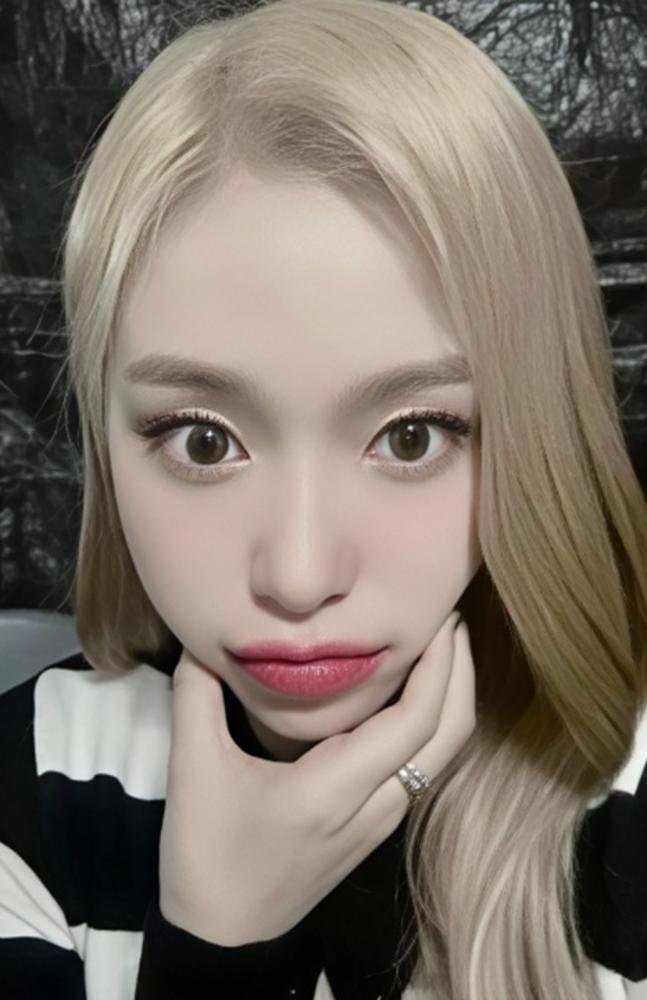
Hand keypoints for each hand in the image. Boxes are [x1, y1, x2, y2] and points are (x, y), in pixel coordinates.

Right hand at [158, 610, 474, 945]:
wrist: (225, 937)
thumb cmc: (208, 856)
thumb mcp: (193, 771)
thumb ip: (197, 695)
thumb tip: (202, 637)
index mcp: (334, 790)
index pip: (414, 720)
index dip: (440, 665)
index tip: (439, 616)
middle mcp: (373, 806)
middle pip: (449, 735)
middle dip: (460, 672)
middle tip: (447, 618)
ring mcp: (381, 820)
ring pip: (441, 753)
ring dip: (450, 695)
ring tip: (435, 644)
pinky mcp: (377, 826)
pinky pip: (421, 764)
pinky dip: (430, 721)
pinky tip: (409, 691)